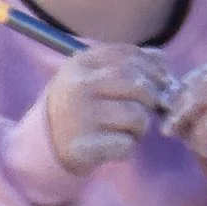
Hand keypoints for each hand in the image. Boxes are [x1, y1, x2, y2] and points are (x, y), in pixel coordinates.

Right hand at [43, 43, 169, 174]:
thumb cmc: (78, 108)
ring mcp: (80, 119)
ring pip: (136, 116)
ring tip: (129, 130)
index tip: (162, 82)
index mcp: (81, 63)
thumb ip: (126, 64)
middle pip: (137, 85)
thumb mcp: (93, 77)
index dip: (153, 69)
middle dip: (152, 98)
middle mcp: (79, 87)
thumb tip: (162, 63)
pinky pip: (125, 145)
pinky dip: (126, 148)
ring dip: (141, 127)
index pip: (129, 56)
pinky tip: (115, 147)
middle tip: (149, 109)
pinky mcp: (83, 149)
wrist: (44, 146)